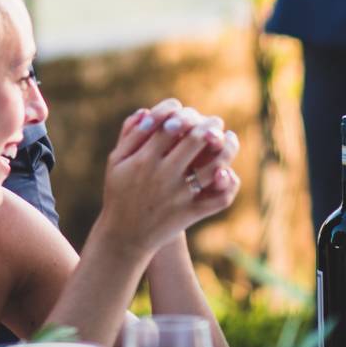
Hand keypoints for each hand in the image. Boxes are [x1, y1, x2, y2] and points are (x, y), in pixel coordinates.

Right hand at [93, 97, 241, 257]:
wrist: (124, 236)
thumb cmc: (119, 193)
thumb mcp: (116, 162)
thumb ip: (130, 134)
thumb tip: (147, 110)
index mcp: (144, 160)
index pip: (170, 126)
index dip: (183, 114)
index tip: (188, 113)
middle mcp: (163, 175)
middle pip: (195, 140)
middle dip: (209, 125)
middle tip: (216, 121)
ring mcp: (180, 195)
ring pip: (213, 166)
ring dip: (226, 149)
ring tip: (229, 139)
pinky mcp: (191, 213)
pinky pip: (218, 198)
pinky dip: (227, 183)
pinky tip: (226, 170)